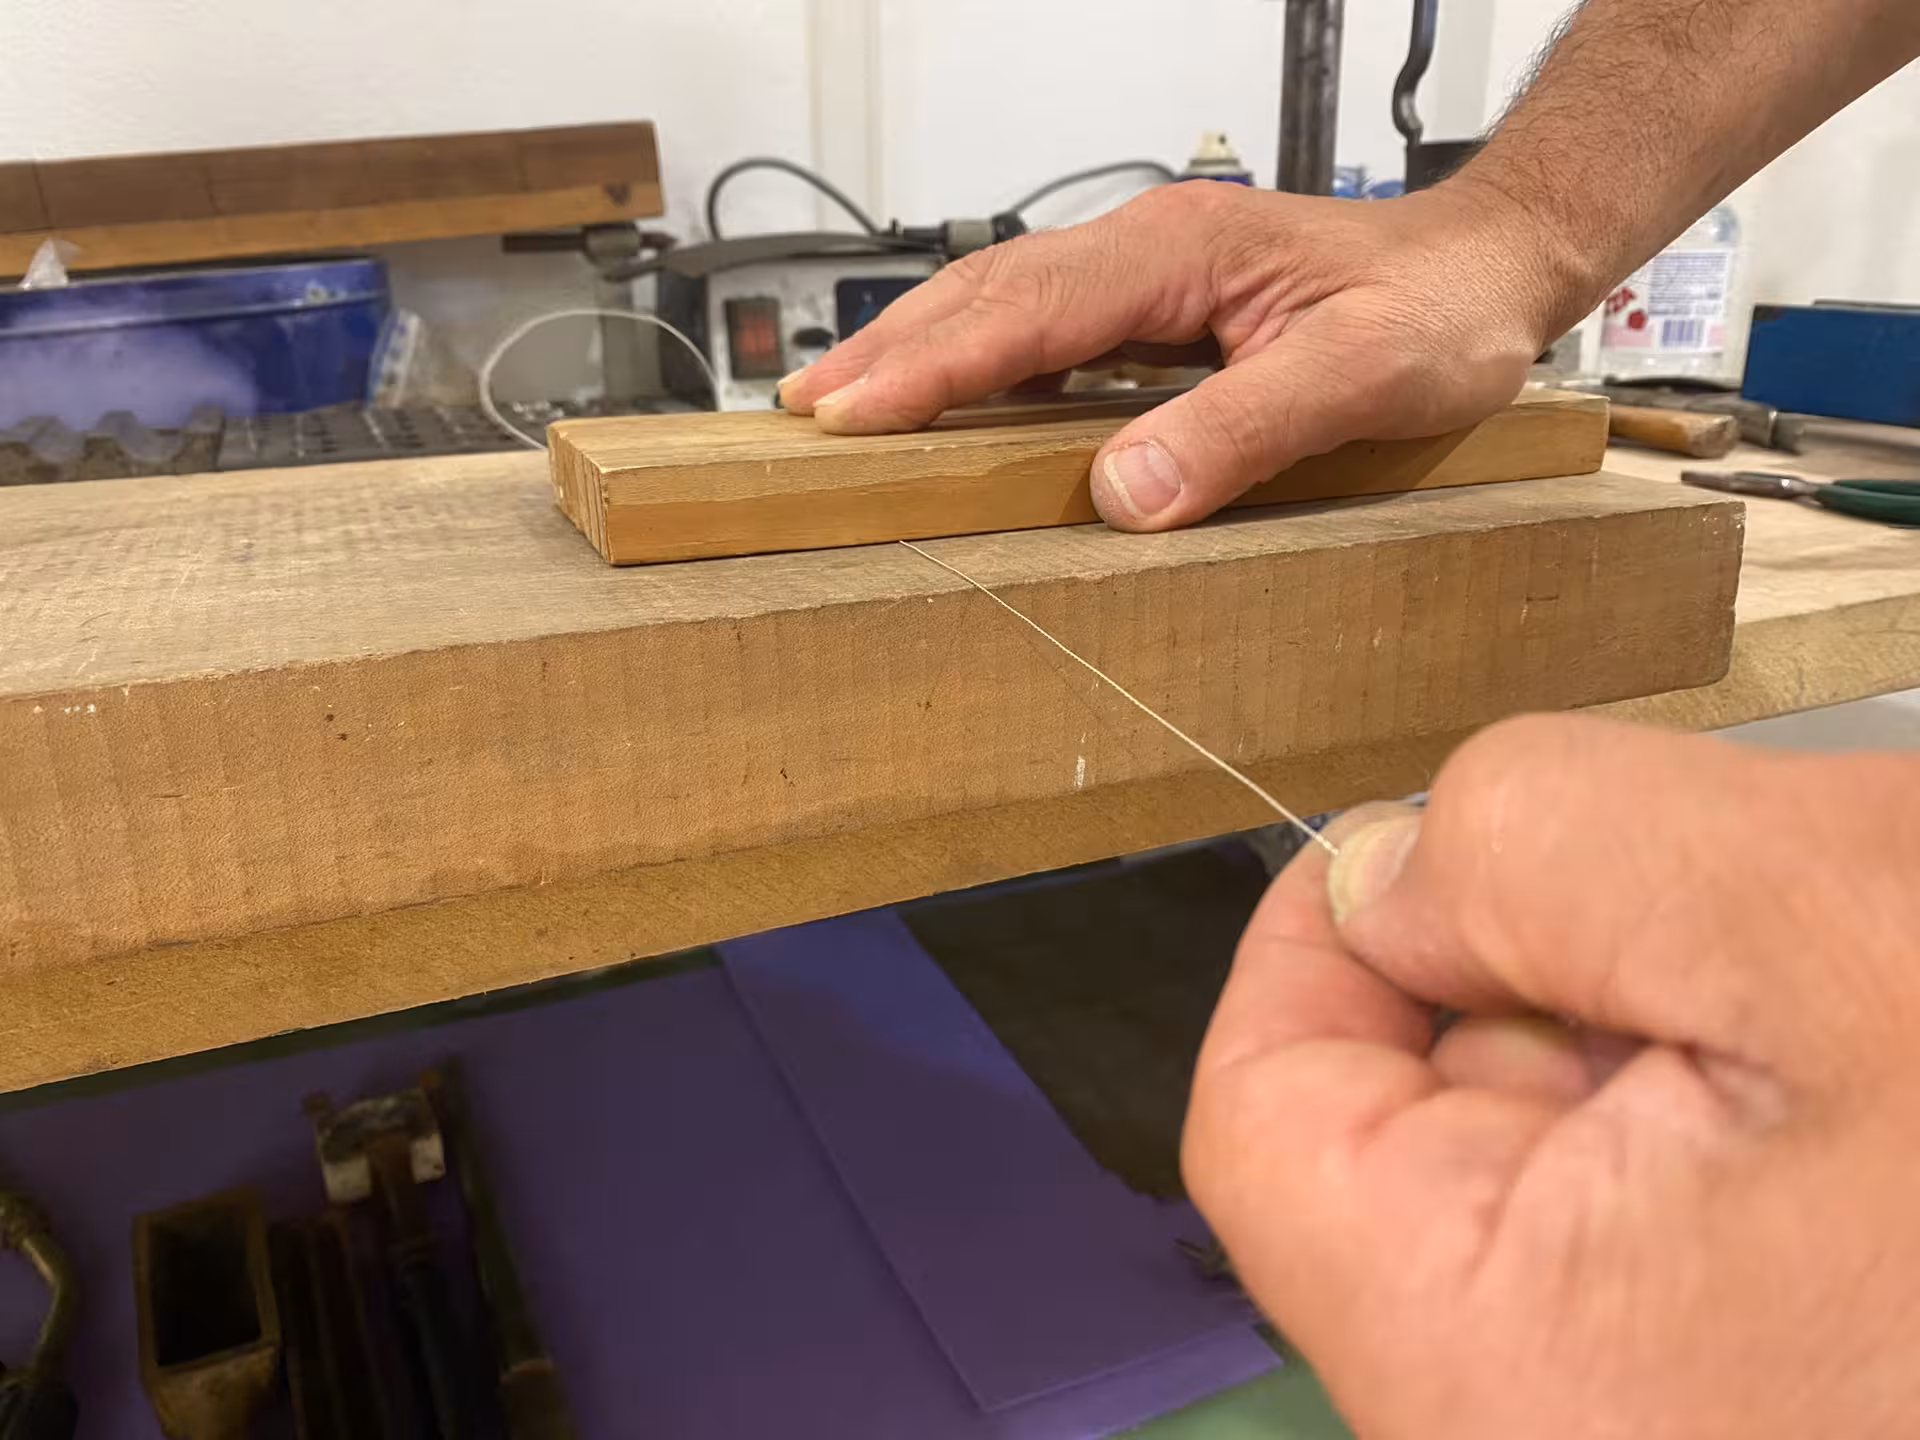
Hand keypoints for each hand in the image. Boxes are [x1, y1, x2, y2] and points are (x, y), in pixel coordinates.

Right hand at [778, 181, 1572, 530]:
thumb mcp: (1364, 379)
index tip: (851, 413)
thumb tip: (1123, 492)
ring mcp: (1150, 269)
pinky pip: (1045, 327)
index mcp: (1180, 253)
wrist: (1491, 267)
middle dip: (890, 351)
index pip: (1026, 312)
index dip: (931, 365)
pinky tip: (950, 398)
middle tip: (804, 415)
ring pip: (1005, 302)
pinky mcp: (1160, 300)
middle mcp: (1149, 248)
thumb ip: (1244, 429)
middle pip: (987, 292)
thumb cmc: (1442, 313)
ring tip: (844, 402)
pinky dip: (978, 360)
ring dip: (920, 349)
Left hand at [1184, 714, 1919, 1438]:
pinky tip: (1839, 1072)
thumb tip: (1393, 875)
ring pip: (1550, 1168)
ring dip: (1647, 1039)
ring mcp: (1656, 1423)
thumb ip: (1540, 847)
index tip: (1398, 848)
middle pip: (1409, 1143)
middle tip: (1704, 922)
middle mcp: (1559, 1438)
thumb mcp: (1815, 910)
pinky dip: (1721, 1103)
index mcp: (1519, 1370)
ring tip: (1819, 1012)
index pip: (1269, 1128)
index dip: (1312, 949)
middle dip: (1521, 982)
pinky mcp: (1738, 1397)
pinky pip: (1662, 1219)